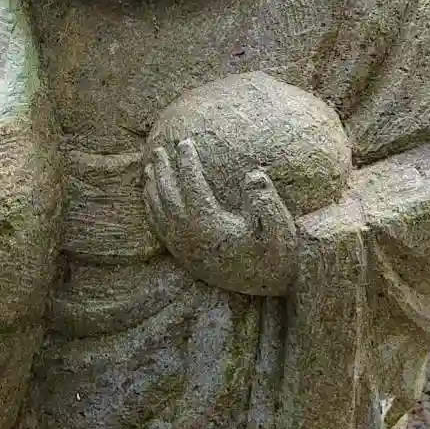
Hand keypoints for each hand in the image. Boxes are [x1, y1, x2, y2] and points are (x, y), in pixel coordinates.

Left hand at [142, 137, 297, 296]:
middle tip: (158, 149)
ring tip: (149, 167)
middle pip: (168, 198)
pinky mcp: (184, 257)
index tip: (185, 142)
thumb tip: (252, 175)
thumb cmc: (275, 254)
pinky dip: (152, 209)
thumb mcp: (279, 228)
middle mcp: (192, 239)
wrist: (269, 287)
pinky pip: (160, 230)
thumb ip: (267, 202)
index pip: (193, 188)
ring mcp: (185, 249)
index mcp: (211, 228)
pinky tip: (151, 196)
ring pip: (159, 214)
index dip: (188, 163)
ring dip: (152, 189)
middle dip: (163, 172)